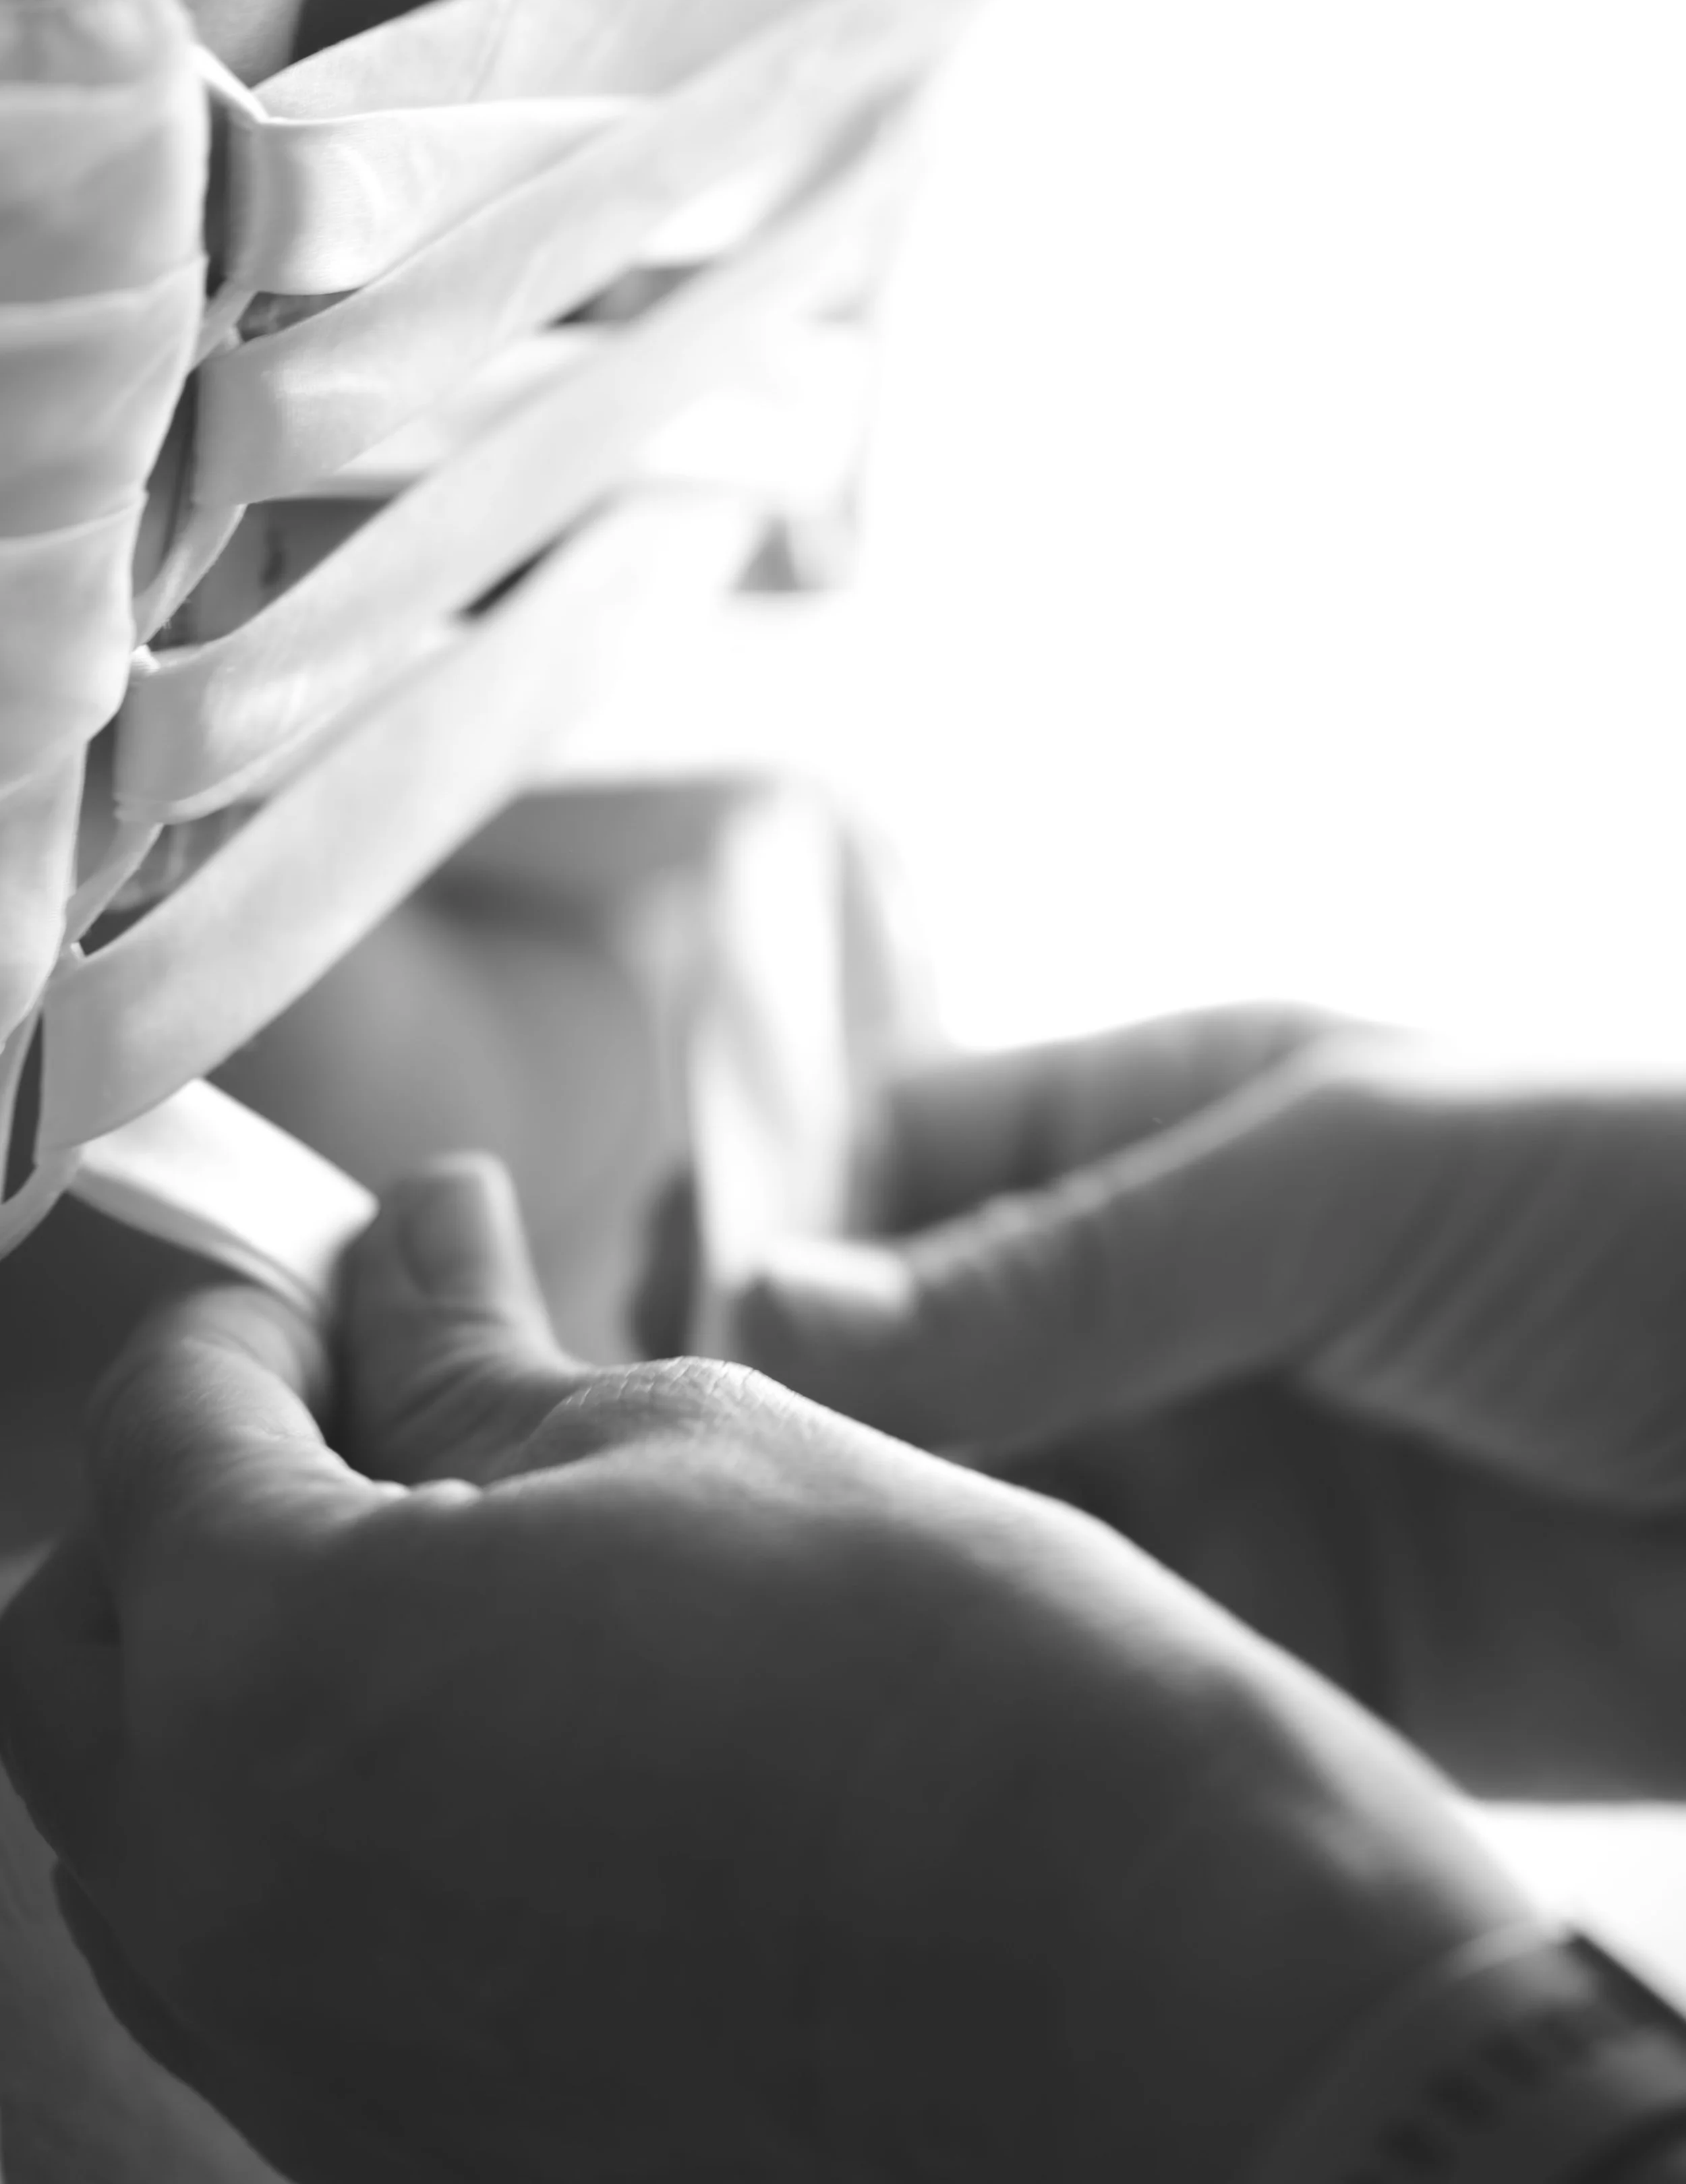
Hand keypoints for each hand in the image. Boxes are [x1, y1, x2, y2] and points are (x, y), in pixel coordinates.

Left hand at [0, 1157, 1528, 2183]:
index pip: (160, 1423)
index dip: (265, 1309)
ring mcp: (296, 2056)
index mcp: (272, 1668)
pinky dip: (309, 1812)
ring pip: (151, 1806)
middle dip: (200, 1483)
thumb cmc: (942, 1690)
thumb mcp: (686, 1441)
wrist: (1148, 2007)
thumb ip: (473, 1354)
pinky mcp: (389, 2147)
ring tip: (435, 1564)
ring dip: (237, 1656)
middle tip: (374, 1402)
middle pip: (89, 1632)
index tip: (367, 1266)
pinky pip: (258, 1946)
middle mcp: (226, 1898)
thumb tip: (406, 1242)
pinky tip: (484, 1740)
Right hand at [729, 1005, 1685, 1794]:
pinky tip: (959, 1702)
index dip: (781, 1246)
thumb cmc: (1612, 1202)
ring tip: (820, 1616)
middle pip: (904, 1362)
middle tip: (738, 1508)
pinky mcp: (1263, 1634)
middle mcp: (1145, 1304)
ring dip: (904, 1560)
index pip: (885, 1175)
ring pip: (974, 1515)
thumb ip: (1060, 1261)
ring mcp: (1201, 1470)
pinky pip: (1091, 1653)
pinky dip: (1021, 1678)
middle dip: (821, 1428)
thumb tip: (769, 1300)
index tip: (699, 1346)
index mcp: (1146, 1136)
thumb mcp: (1324, 1181)